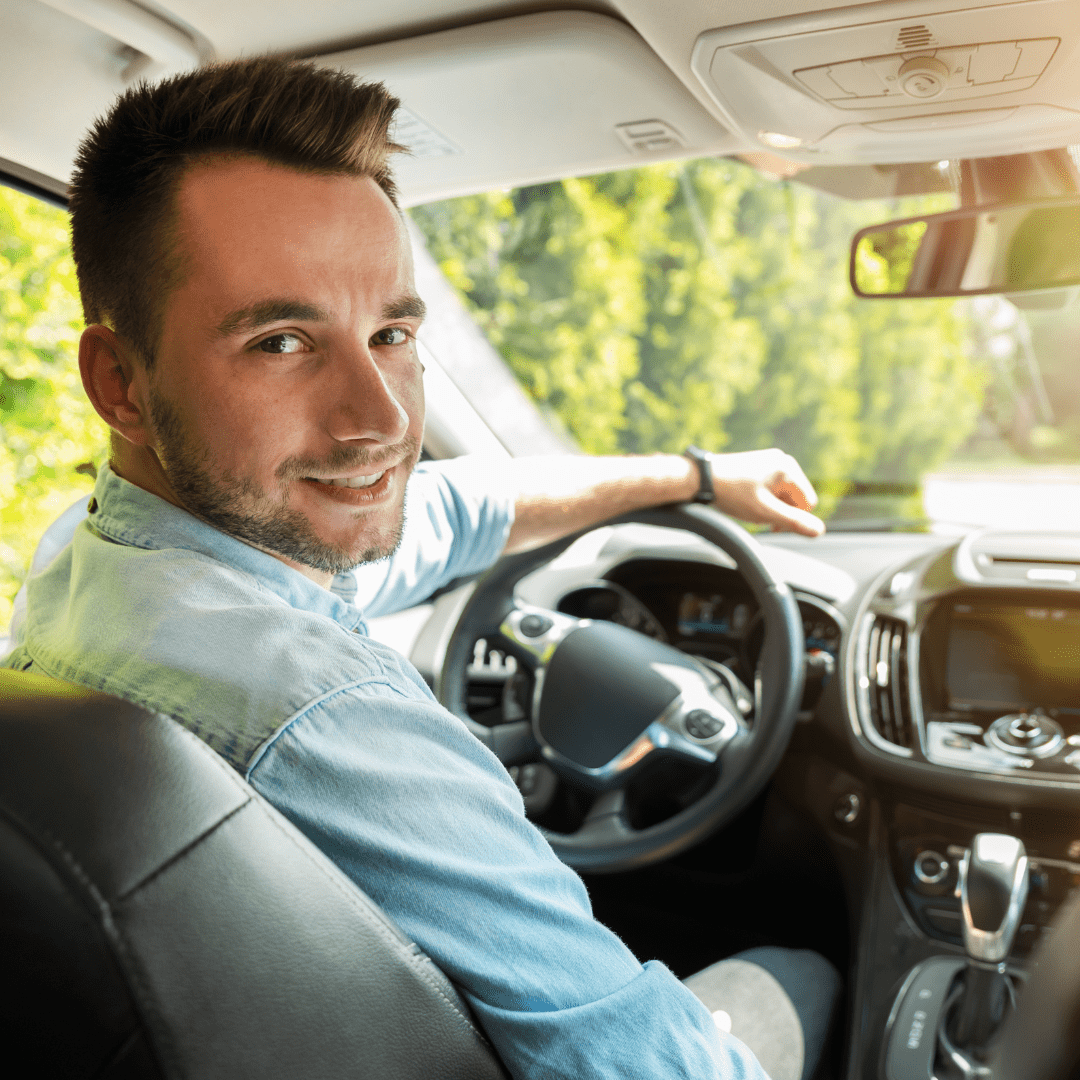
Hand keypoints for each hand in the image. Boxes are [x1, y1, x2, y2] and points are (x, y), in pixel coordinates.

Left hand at [708, 449, 823, 536]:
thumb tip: (820, 531)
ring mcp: (770, 461)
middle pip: (796, 498)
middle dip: (781, 512)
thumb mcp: (764, 512)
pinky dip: (764, 499)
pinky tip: (747, 502)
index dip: (792, 518)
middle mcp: (782, 460)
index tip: (770, 525)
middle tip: (758, 518)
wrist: (701, 478)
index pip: (808, 503)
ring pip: (783, 494)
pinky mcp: (759, 465)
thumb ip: (792, 522)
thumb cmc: (731, 494)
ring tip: (750, 509)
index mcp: (788, 468)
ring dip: (772, 507)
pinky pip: (772, 488)